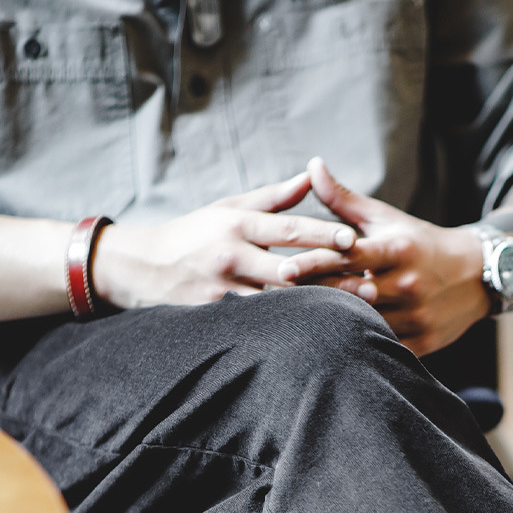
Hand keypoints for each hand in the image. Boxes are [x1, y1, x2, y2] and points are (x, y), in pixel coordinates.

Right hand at [91, 172, 356, 309]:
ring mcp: (223, 290)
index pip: (287, 229)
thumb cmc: (193, 234)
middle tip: (370, 284)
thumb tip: (311, 177)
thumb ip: (272, 198)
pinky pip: (259, 325)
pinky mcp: (215, 318)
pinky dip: (288, 329)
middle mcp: (231, 256)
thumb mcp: (227, 208)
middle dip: (331, 278)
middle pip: (290, 270)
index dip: (322, 235)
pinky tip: (317, 336)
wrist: (142, 268)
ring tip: (354, 314)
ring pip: (278, 303)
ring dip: (317, 308)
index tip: (353, 240)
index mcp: (237, 225)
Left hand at [283, 158, 489, 355]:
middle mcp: (408, 283)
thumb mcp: (387, 218)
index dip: (315, 262)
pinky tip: (330, 345)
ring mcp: (416, 316)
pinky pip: (382, 347)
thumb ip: (344, 199)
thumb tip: (312, 166)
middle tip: (277, 298)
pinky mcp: (422, 342)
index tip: (284, 267)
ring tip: (297, 324)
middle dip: (315, 296)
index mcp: (397, 250)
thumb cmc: (420, 243)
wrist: (478, 275)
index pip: (349, 256)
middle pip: (351, 293)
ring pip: (365, 324)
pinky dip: (357, 345)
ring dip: (332, 324)